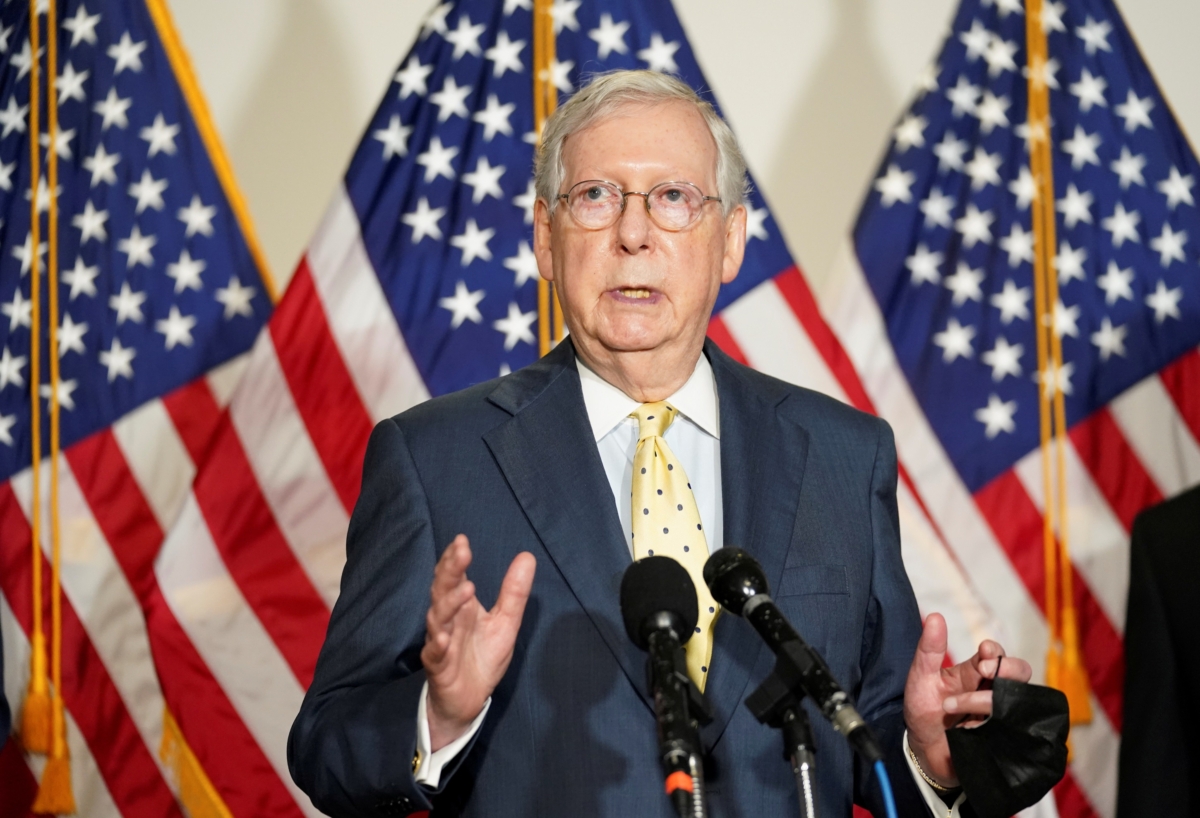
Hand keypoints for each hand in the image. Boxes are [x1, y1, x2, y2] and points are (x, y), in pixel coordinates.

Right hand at [420, 535, 535, 750]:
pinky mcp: (438, 666)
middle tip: (461, 552)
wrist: (469, 700)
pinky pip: (435, 654)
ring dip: (449, 604)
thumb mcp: (505, 622)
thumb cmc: (482, 657)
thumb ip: (514, 592)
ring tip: (466, 590)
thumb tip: (527, 555)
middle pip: (442, 591)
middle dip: (450, 571)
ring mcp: (440, 642)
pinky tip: (445, 638)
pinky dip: (438, 645)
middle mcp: (447, 620)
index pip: (454, 576)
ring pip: (437, 619)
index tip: (462, 540)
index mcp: (461, 607)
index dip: (455, 559)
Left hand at [903, 613, 1031, 786]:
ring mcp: (1000, 714)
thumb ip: (929, 649)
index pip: (996, 654)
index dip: (995, 652)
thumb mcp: (921, 677)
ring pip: (1017, 700)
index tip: (984, 652)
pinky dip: (994, 726)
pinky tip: (969, 729)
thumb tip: (935, 616)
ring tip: (951, 707)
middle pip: (1020, 673)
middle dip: (1007, 670)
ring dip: (987, 701)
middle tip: (985, 671)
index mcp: (975, 672)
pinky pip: (1015, 729)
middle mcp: (992, 690)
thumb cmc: (924, 710)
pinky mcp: (1003, 736)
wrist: (923, 750)